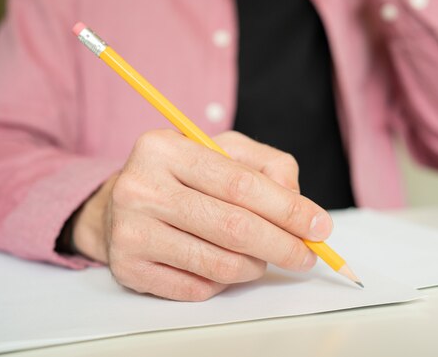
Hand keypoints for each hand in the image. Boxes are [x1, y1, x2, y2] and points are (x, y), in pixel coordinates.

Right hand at [71, 130, 333, 300]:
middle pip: (232, 227)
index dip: (287, 209)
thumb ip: (266, 165)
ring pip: (218, 263)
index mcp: (164, 148)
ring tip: (262, 257)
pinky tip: (223, 265)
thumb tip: (298, 203)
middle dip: (282, 245)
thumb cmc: (180, 176)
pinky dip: (222, 282)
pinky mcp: (128, 268)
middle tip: (306, 255)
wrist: (118, 205)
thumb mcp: (220, 151)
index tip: (318, 225)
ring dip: (254, 266)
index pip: (240, 184)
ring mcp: (130, 231)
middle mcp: (140, 188)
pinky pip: (196, 288)